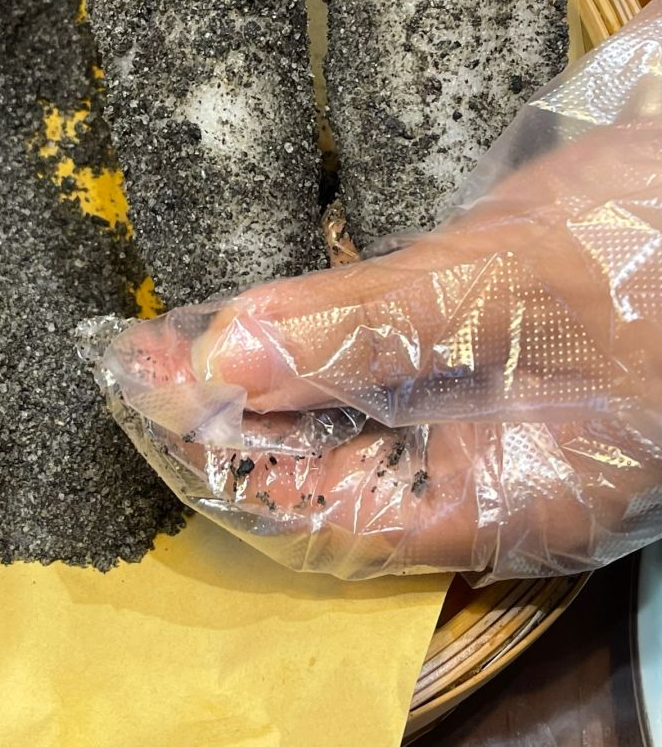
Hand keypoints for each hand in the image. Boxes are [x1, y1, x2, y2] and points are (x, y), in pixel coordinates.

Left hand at [96, 3, 661, 579]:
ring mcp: (489, 415)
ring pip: (349, 417)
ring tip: (182, 339)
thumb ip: (356, 328)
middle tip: (144, 352)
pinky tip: (268, 318)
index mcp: (494, 497)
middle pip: (326, 466)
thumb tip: (220, 362)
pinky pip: (383, 370)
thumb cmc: (640, 248)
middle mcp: (484, 473)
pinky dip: (319, 344)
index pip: (321, 508)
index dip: (224, 454)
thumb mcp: (489, 290)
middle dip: (232, 415)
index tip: (145, 384)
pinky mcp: (488, 355)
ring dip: (266, 377)